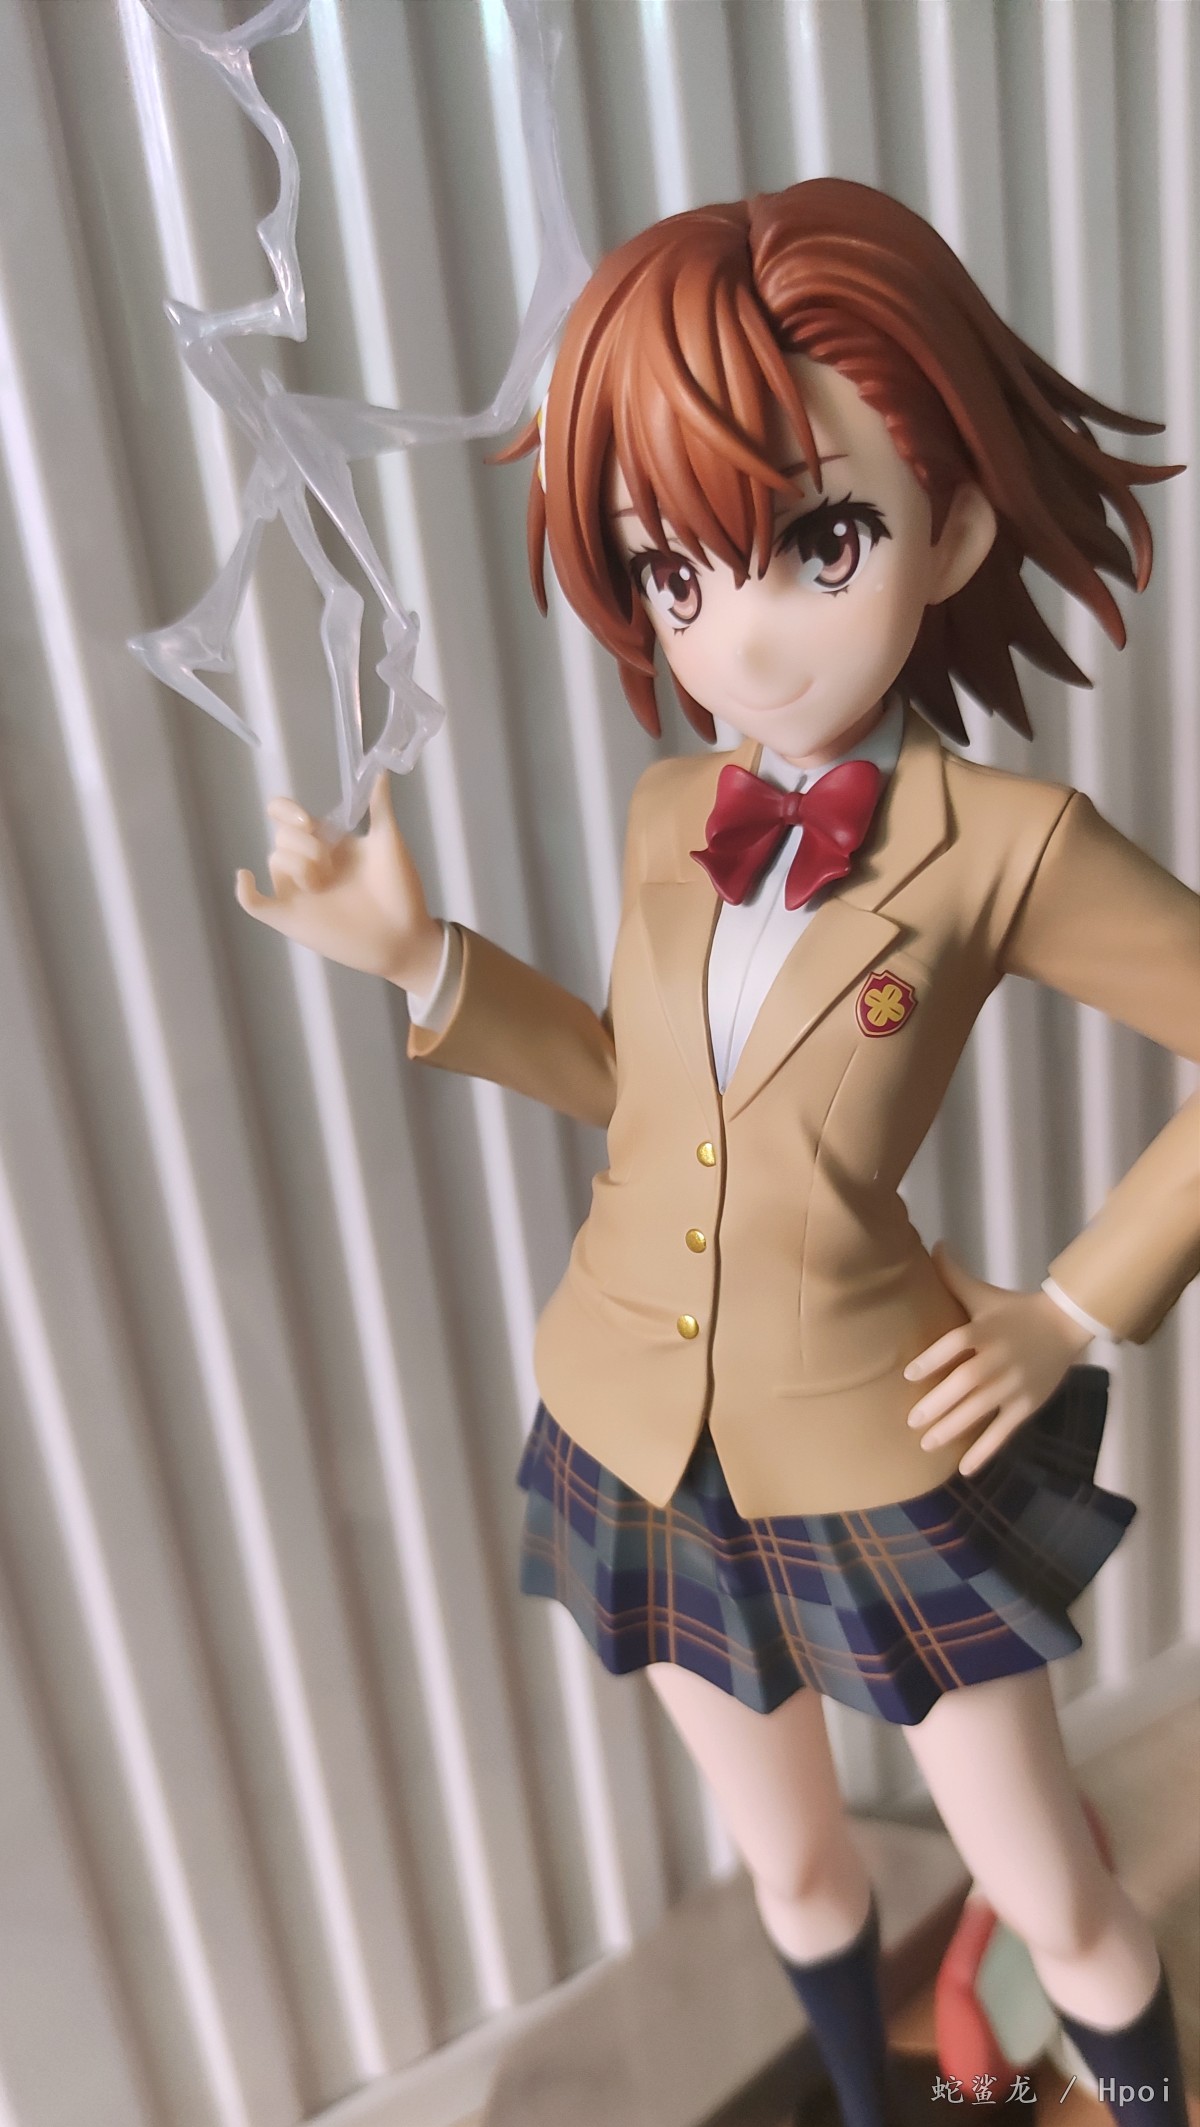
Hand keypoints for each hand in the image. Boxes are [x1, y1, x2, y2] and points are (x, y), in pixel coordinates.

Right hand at [235, 775, 444, 994]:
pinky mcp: (290, 918)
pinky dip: (244, 892)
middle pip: (281, 836)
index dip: (286, 809)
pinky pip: (254, 904)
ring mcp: (297, 892)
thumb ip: (379, 807)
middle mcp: (307, 864)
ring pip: (274, 861)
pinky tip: (247, 878)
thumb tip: (380, 770)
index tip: (306, 819)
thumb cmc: (401, 891)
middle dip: (303, 842)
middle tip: (330, 863)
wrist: (405, 936)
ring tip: (324, 882)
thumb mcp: (389, 842)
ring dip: (296, 864)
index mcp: (326, 843)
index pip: (287, 816)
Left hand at [904, 1243, 1090, 1477]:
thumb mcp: (983, 1293)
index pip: (955, 1345)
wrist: (1064, 1325)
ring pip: (980, 1410)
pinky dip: (985, 1451)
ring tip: (927, 1443)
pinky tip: (965, 1468)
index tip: (909, 1375)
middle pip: (965, 1384)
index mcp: (983, 1331)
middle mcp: (997, 1359)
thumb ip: (954, 1274)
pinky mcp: (1027, 1404)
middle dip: (938, 1404)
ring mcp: (1013, 1385)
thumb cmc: (1014, 1309)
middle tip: (911, 1421)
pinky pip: (1003, 1431)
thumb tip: (933, 1243)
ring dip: (953, 1429)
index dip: (933, 1359)